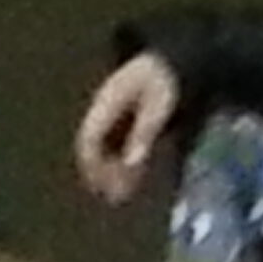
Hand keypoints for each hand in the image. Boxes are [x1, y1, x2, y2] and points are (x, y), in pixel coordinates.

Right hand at [74, 51, 182, 204]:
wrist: (173, 64)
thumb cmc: (165, 80)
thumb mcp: (159, 105)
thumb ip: (145, 132)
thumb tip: (132, 163)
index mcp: (106, 102)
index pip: (89, 138)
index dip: (92, 163)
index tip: (101, 185)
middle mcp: (105, 111)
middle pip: (93, 147)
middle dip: (101, 173)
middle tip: (113, 197)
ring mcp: (114, 117)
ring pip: (105, 150)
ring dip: (112, 172)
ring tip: (121, 196)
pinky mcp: (127, 123)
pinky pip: (118, 147)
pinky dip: (124, 165)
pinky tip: (134, 181)